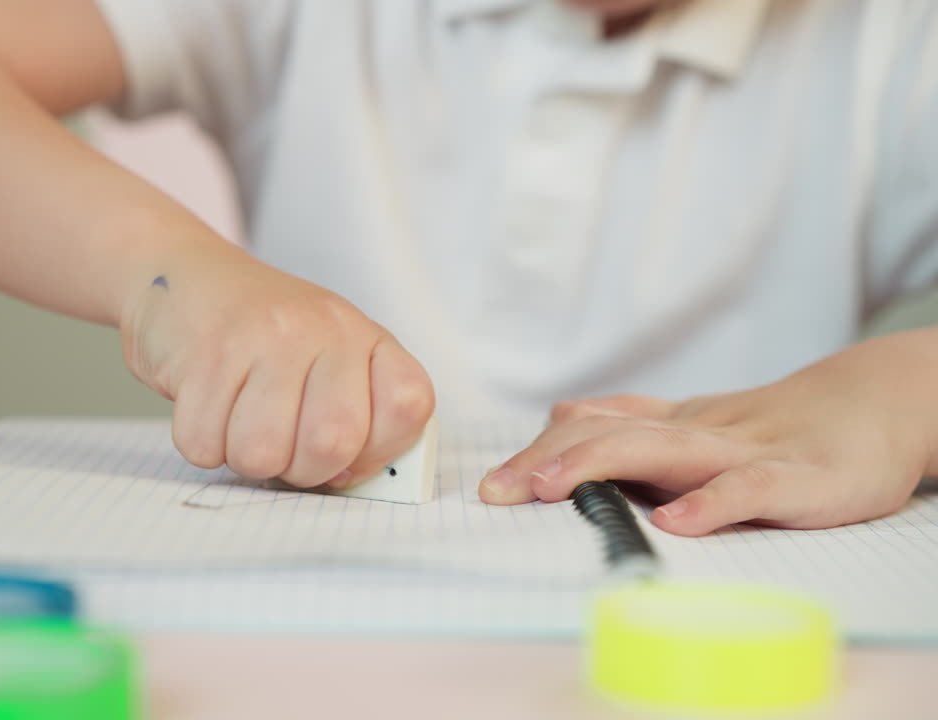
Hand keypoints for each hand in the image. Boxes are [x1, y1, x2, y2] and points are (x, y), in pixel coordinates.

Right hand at [120, 244, 433, 488]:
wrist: (182, 277)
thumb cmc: (263, 339)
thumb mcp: (327, 362)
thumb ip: (356, 420)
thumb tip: (345, 479)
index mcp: (365, 337)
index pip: (407, 408)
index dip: (376, 449)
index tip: (346, 447)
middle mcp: (323, 328)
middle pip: (331, 444)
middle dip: (299, 469)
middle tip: (283, 442)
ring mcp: (264, 336)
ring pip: (261, 454)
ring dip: (243, 456)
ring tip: (240, 419)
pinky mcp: (206, 352)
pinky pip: (203, 443)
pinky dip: (200, 440)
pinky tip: (207, 403)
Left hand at [478, 331, 937, 535]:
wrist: (873, 410)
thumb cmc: (773, 432)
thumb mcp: (693, 430)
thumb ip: (631, 429)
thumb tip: (559, 425)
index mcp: (668, 426)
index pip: (591, 428)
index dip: (538, 453)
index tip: (490, 487)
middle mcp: (695, 432)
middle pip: (611, 435)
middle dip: (548, 460)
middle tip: (499, 491)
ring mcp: (743, 451)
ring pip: (664, 449)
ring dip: (601, 465)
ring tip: (551, 488)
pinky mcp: (798, 479)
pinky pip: (748, 488)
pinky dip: (710, 502)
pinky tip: (674, 521)